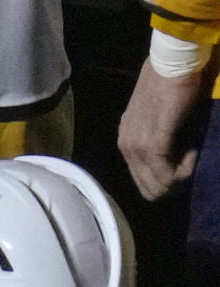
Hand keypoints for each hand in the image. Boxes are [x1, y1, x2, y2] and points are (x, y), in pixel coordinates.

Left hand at [118, 57, 203, 200]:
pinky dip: (184, 170)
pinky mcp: (152, 142)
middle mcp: (126, 146)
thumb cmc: (169, 85)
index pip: (141, 180)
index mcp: (126, 140)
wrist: (171, 64)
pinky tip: (194, 153)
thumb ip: (159, 138)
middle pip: (148, 189)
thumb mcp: (157, 116)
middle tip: (191, 163)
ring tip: (193, 154)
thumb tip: (174, 159)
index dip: (166, 181)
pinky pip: (166, 173)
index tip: (185, 162)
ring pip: (157, 186)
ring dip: (180, 176)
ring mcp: (136, 146)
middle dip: (173, 183)